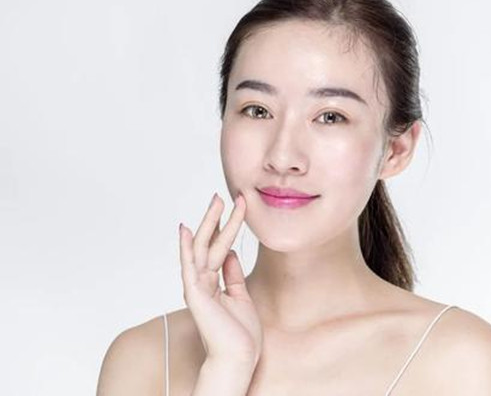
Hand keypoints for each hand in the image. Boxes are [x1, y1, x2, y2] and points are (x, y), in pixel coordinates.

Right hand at [179, 192, 262, 367]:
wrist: (238, 357)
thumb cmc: (240, 334)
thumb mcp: (241, 296)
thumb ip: (233, 275)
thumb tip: (232, 254)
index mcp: (214, 282)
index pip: (221, 248)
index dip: (229, 226)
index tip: (237, 207)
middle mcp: (203, 282)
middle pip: (210, 243)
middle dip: (218, 218)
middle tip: (223, 195)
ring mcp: (197, 287)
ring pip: (203, 248)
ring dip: (209, 223)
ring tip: (215, 201)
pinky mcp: (195, 294)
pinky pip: (190, 266)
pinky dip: (187, 248)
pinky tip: (187, 230)